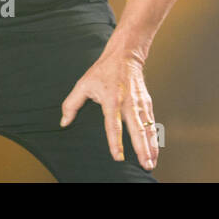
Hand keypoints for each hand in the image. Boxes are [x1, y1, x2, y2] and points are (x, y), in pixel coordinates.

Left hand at [59, 46, 157, 170]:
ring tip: (151, 162)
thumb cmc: (103, 70)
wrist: (125, 55)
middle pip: (137, 129)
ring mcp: (139, 103)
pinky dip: (154, 137)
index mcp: (111, 100)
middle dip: (141, 148)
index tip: (118, 156)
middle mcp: (128, 103)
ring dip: (151, 146)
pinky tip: (154, 149)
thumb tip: (64, 122)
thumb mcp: (83, 84)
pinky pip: (152, 122)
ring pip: (147, 127)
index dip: (115, 141)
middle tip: (145, 164)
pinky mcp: (146, 102)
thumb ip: (72, 104)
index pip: (113, 125)